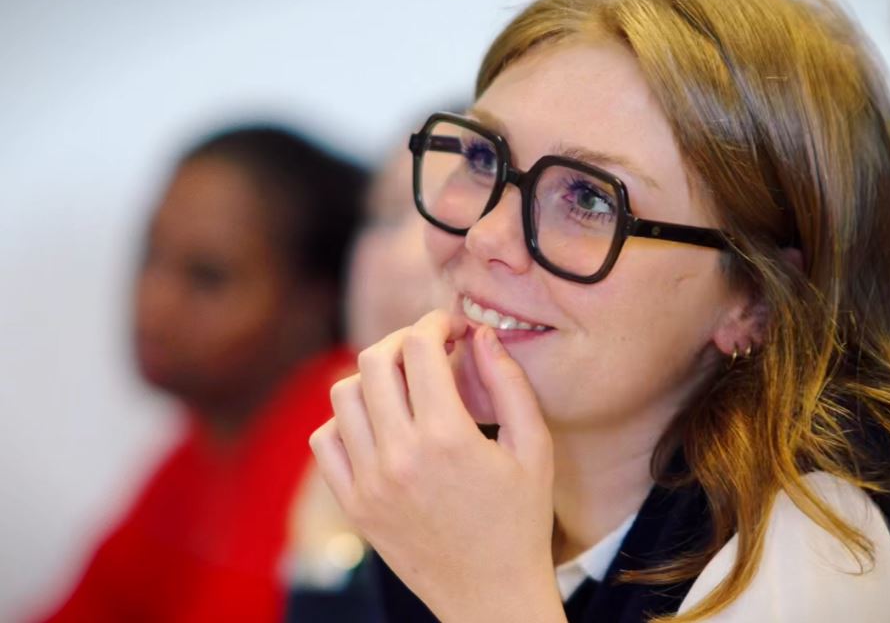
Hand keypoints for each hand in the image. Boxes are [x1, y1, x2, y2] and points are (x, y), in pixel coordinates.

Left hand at [309, 310, 563, 622]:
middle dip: (404, 339)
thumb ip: (510, 384)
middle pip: (374, 360)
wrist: (490, 595)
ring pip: (343, 394)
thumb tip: (483, 335)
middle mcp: (400, 456)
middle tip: (430, 348)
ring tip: (405, 384)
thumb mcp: (535, 449)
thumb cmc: (521, 521)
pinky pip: (326, 440)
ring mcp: (369, 482)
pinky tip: (380, 422)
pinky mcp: (354, 504)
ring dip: (374, 376)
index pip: (420, 346)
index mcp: (448, 437)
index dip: (437, 322)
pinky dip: (346, 419)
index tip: (455, 327)